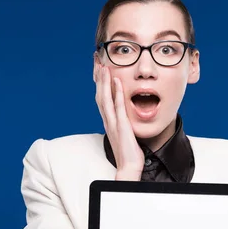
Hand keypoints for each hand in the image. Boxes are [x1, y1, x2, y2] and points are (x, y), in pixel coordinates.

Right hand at [95, 65, 143, 179]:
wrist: (129, 168)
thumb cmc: (129, 153)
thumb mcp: (125, 134)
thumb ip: (123, 124)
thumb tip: (126, 117)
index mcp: (109, 122)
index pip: (101, 98)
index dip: (99, 83)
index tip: (99, 68)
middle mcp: (108, 121)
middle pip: (99, 95)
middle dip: (98, 77)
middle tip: (97, 60)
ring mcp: (113, 123)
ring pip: (105, 98)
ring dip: (104, 81)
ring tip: (104, 66)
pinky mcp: (122, 127)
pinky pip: (119, 107)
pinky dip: (117, 93)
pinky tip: (118, 81)